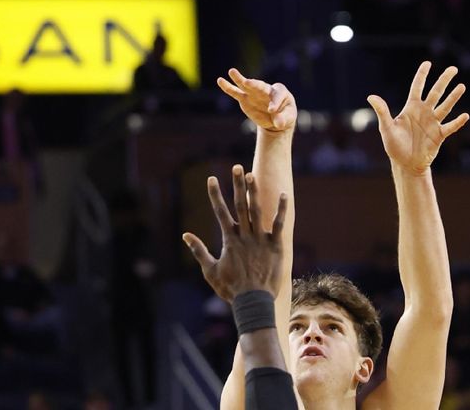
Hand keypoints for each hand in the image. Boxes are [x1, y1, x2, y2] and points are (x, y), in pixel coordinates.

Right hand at [182, 165, 287, 301]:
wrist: (254, 302)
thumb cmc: (231, 289)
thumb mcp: (210, 270)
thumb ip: (198, 251)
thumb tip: (185, 236)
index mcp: (229, 240)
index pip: (220, 212)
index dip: (215, 194)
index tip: (211, 178)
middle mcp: (244, 236)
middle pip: (240, 205)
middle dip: (237, 185)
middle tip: (236, 167)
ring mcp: (260, 240)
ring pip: (257, 211)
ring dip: (255, 192)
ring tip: (253, 175)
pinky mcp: (275, 246)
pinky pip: (279, 224)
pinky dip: (281, 209)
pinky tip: (284, 194)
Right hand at [217, 68, 295, 132]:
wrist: (275, 119)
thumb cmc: (284, 115)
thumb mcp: (287, 118)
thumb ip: (282, 119)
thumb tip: (278, 123)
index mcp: (280, 91)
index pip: (277, 95)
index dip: (275, 102)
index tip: (272, 110)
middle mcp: (266, 89)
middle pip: (261, 86)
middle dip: (255, 85)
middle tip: (248, 83)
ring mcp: (254, 93)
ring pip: (246, 85)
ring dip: (239, 79)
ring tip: (232, 71)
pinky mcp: (244, 99)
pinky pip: (235, 92)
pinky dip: (228, 87)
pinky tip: (220, 80)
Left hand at [367, 61, 469, 174]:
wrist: (406, 164)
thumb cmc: (394, 146)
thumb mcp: (386, 128)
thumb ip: (382, 112)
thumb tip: (371, 97)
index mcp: (411, 108)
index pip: (417, 87)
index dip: (422, 75)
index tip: (428, 63)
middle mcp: (424, 112)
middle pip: (436, 93)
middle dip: (444, 80)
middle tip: (454, 68)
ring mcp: (433, 123)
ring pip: (445, 107)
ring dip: (453, 97)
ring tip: (462, 86)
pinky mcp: (440, 135)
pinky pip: (450, 127)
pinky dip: (457, 122)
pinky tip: (465, 116)